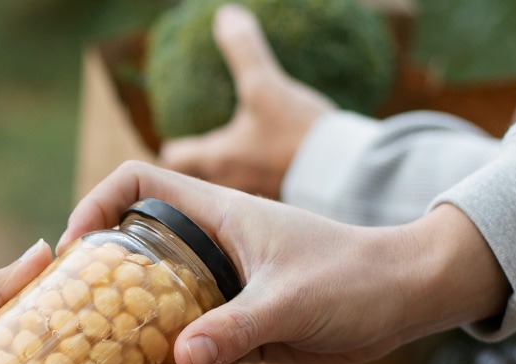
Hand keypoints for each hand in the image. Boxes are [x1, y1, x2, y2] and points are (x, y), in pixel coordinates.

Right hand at [62, 163, 509, 363]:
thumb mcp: (290, 303)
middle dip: (112, 322)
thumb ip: (233, 331)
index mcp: (214, 215)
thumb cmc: (356, 277)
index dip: (95, 206)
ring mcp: (224, 293)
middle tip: (91, 361)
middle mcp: (209, 249)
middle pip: (134, 271)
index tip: (72, 255)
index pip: (135, 184)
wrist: (411, 300)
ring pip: (168, 333)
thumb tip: (178, 362)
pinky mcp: (242, 331)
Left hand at [159, 4, 333, 198]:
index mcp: (217, 159)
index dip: (172, 146)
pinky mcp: (281, 194)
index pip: (175, 159)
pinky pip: (260, 182)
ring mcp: (256, 192)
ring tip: (238, 143)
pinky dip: (257, 169)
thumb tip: (225, 16)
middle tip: (203, 140)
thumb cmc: (296, 132)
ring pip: (229, 180)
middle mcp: (230, 182)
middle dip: (198, 159)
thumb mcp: (265, 85)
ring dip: (228, 165)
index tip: (177, 136)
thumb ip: (242, 50)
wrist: (343, 171)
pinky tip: (272, 151)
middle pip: (199, 175)